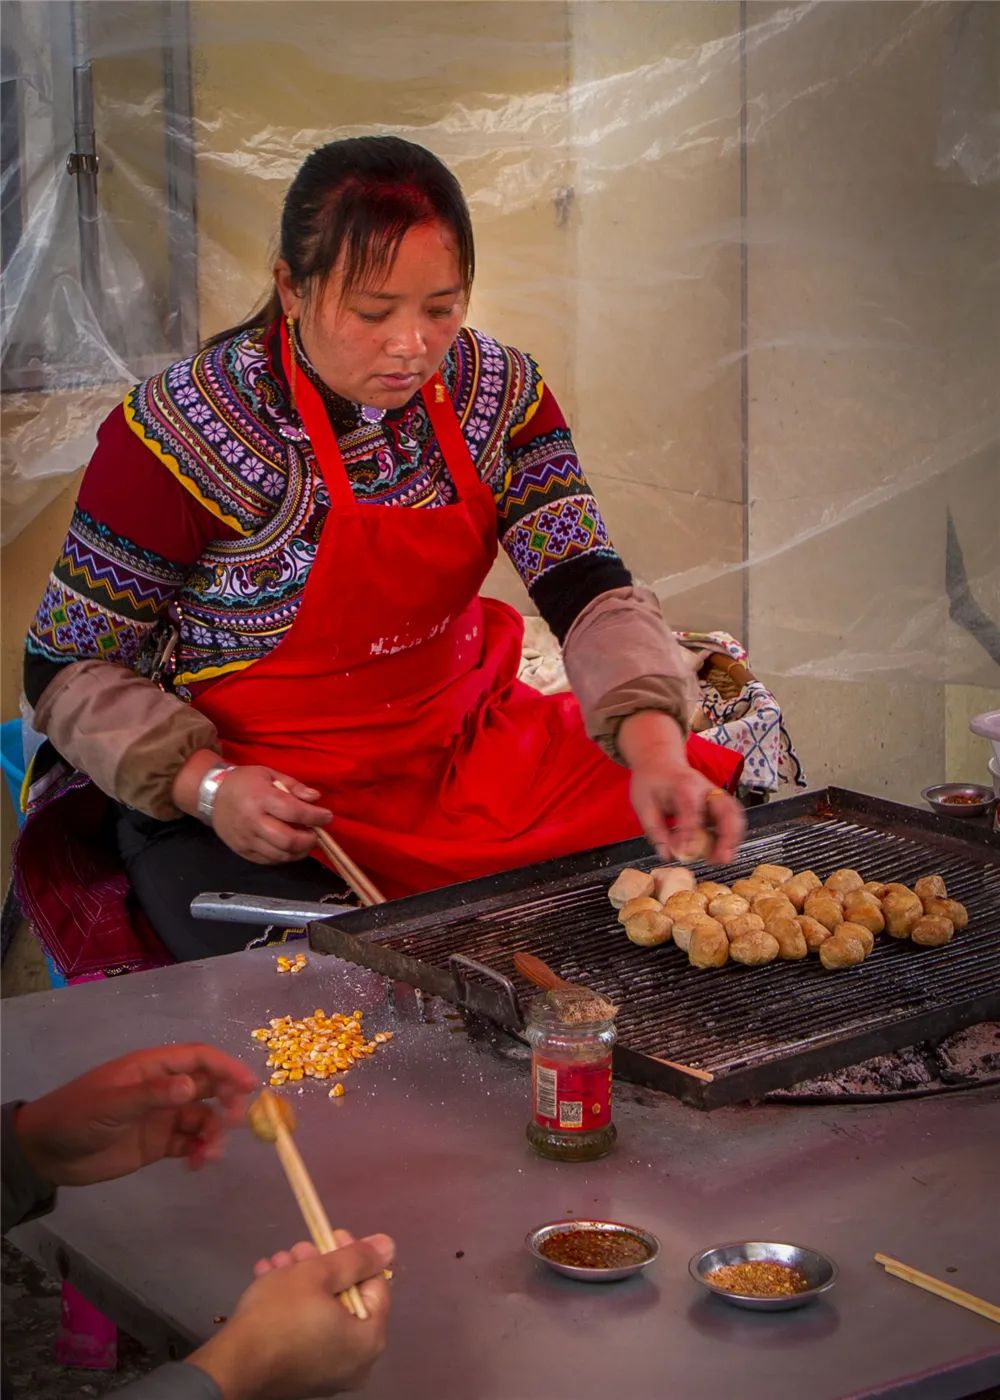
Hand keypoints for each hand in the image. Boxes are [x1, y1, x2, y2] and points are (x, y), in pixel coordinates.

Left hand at [14, 1045, 257, 1187]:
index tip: (251, 1086)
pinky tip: (197, 1164)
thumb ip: (152, 1095)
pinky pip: (190, 1143)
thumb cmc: (76, 1116)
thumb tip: (191, 1087)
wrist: (47, 1153)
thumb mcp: (111, 1103)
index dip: (227, 1068)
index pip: (199, 1059)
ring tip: (208, 1155)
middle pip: (209, 1087)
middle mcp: (164, 1089)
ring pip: (203, 1118)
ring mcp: (162, 1116)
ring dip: (213, 1133)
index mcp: (153, 1068)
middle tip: (236, 1123)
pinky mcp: (158, 1143)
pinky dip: (200, 1151)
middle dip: (229, 1101)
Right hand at [172, 751, 333, 864]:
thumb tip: (315, 798)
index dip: (315, 817)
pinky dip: (283, 857)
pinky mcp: (242, 851)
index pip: (294, 811)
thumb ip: (293, 786)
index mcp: (260, 798)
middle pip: (288, 840)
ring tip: (305, 842)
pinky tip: (289, 848)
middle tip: (316, 834)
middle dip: (309, 840)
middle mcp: (252, 821)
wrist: (211, 795)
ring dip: (299, 851)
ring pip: (279, 855)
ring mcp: (246, 839)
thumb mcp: (268, 774)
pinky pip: (268, 861)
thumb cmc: (244, 782)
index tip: (327, 817)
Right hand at [189, 1231, 393, 1399]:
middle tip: (298, 1248)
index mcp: (369, 1340)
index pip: (374, 1283)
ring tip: (276, 1262)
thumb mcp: (319, 1274)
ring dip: (301, 1280)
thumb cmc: (280, 1315)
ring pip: (323, 1311)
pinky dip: (293, 1306)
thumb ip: (357, 1258)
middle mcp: (357, 1363)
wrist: (231, 1366)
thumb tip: (389, 1246)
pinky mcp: (304, 1375)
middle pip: (347, 1297)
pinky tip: (269, 1281)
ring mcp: (330, 1373)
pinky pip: (308, 1331)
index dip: (353, 1254)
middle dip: (320, 1266)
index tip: (329, 1235)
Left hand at [617, 711, 744, 863]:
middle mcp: (705, 788)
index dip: (690, 831)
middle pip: (725, 808)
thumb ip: (656, 831)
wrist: (660, 762)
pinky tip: (723, 852)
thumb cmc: (651, 782)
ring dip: (733, 837)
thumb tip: (669, 854)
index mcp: (683, 785)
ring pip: (734, 813)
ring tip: (724, 858)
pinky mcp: (719, 803)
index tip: (686, 852)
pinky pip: (732, 818)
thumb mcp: (643, 805)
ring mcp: (715, 795)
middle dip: (728, 834)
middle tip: (722, 858)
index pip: (690, 808)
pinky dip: (732, 835)